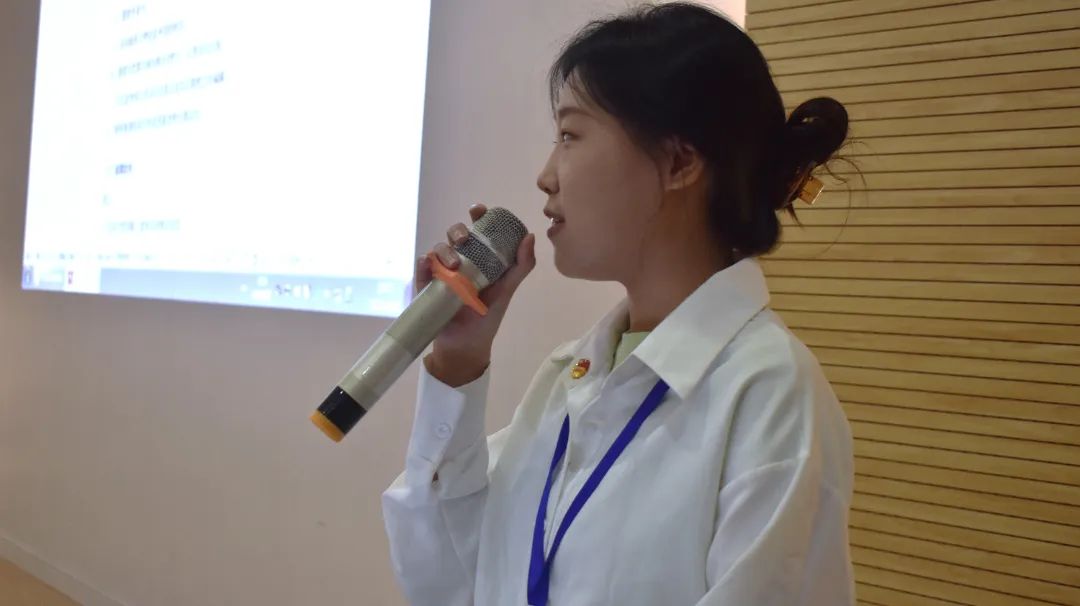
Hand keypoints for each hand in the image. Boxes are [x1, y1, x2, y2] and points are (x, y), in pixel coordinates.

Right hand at [416, 204, 535, 385]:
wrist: (465, 346)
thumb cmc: (487, 318)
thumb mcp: (506, 291)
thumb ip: (521, 267)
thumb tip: (530, 236)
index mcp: (480, 259)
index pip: (478, 230)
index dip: (478, 216)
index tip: (478, 210)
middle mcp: (460, 261)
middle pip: (455, 235)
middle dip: (457, 231)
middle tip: (464, 239)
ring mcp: (441, 272)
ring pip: (438, 248)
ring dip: (443, 249)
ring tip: (454, 264)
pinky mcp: (426, 286)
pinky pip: (421, 268)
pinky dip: (423, 262)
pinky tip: (428, 264)